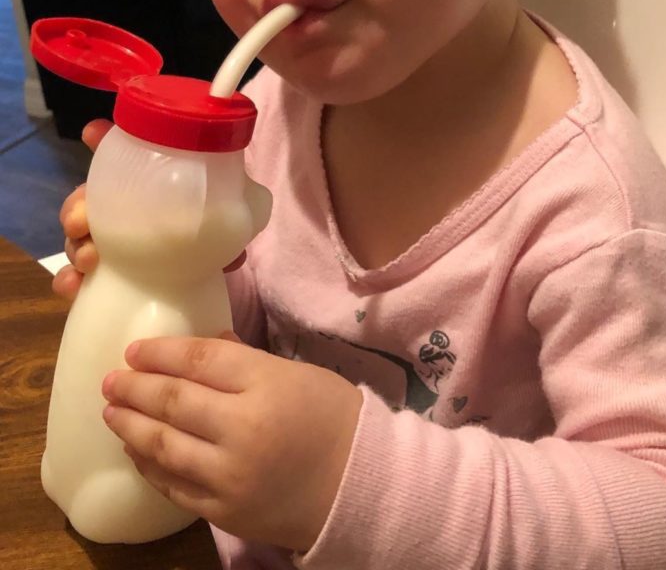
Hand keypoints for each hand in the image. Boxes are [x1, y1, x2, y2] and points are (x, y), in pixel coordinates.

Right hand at [52, 120, 246, 303]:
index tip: (93, 133)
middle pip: (86, 199)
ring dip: (76, 243)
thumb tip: (246, 196)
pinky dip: (67, 280)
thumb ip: (239, 205)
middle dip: (78, 203)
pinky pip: (72, 278)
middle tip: (84, 219)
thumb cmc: (208, 245)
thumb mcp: (228, 219)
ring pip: (76, 236)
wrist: (198, 291)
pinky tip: (72, 284)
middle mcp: (119, 213)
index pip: (119, 157)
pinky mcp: (98, 279)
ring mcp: (105, 246)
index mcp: (147, 189)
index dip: (102, 140)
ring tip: (90, 257)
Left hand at [101, 333, 362, 551]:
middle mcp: (242, 428)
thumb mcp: (296, 373)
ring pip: (163, 446)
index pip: (199, 360)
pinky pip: (173, 486)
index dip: (161, 353)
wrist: (359, 486)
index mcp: (265, 383)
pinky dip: (149, 466)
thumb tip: (201, 348)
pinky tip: (137, 451)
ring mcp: (229, 474)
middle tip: (111, 379)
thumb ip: (246, 360)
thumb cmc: (332, 418)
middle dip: (134, 387)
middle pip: (172, 401)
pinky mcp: (223, 511)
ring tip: (112, 412)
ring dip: (130, 427)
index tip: (135, 349)